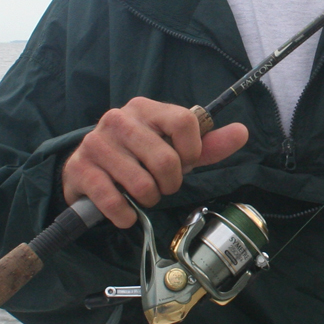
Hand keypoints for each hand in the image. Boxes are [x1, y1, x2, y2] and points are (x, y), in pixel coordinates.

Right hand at [62, 97, 248, 227]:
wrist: (87, 173)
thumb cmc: (137, 160)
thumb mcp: (173, 150)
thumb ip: (207, 145)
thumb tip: (242, 132)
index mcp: (145, 108)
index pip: (185, 122)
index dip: (192, 152)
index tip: (184, 163)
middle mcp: (119, 119)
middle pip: (166, 160)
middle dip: (170, 184)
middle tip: (160, 185)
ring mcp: (97, 143)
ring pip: (142, 185)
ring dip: (147, 200)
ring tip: (140, 194)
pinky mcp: (81, 169)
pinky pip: (115, 202)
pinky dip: (125, 215)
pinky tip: (123, 211)